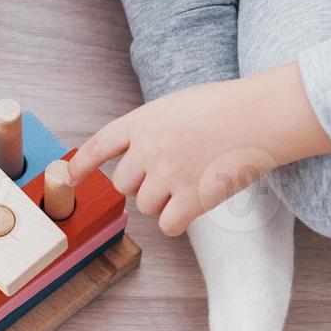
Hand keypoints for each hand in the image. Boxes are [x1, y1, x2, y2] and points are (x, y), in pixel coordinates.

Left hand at [67, 64, 330, 235]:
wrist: (261, 116)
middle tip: (173, 175)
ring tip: (194, 180)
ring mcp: (168, 175)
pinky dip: (178, 222)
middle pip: (123, 186)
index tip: (69, 178)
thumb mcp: (177, 105)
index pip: (100, 146)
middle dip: (141, 186)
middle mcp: (148, 149)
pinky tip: (196, 206)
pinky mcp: (190, 199)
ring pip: (146, 206)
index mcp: (142, 122)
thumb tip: (140, 158)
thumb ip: (152, 129)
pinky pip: (167, 226)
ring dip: (164, 202)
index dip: (81, 165)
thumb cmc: (227, 107)